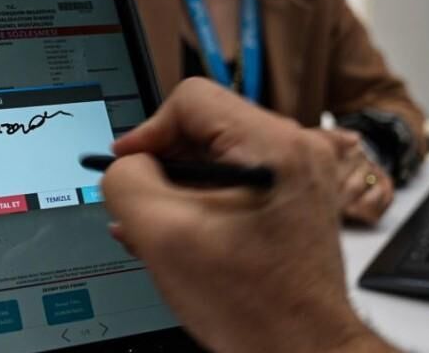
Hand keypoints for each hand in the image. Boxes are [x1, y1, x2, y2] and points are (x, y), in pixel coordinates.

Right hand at [102, 79, 393, 352]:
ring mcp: (300, 176)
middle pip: (205, 128)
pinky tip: (181, 236)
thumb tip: (125, 165)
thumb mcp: (163, 236)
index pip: (191, 101)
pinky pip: (236, 182)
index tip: (129, 166)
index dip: (148, 132)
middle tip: (139, 206)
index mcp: (273, 145)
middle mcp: (296, 150)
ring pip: (217, 158)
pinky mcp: (295, 199)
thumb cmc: (254, 305)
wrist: (303, 350)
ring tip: (157, 230)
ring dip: (179, 191)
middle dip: (163, 167)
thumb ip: (127, 182)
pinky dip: (204, 203)